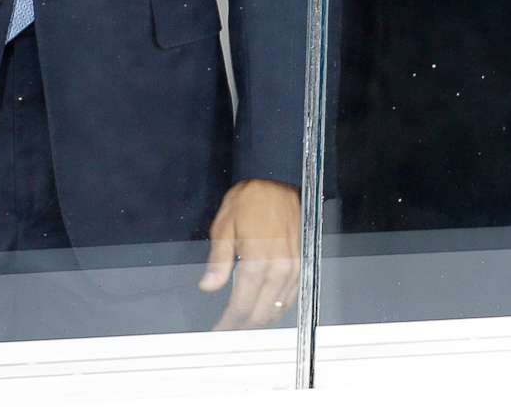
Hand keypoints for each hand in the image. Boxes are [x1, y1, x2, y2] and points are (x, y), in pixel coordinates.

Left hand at [200, 179, 300, 328]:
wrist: (277, 180)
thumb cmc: (249, 200)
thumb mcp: (224, 227)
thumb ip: (218, 261)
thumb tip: (208, 287)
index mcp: (257, 262)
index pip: (242, 306)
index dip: (229, 323)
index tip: (218, 331)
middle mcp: (279, 269)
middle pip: (261, 313)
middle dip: (243, 326)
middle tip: (228, 331)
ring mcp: (294, 267)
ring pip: (278, 308)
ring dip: (261, 320)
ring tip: (245, 325)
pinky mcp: (302, 262)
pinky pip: (292, 296)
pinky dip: (278, 308)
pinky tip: (267, 309)